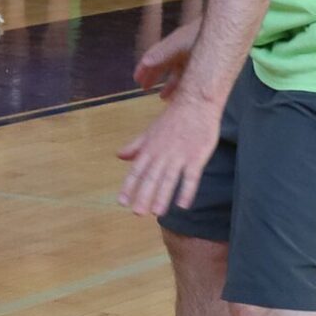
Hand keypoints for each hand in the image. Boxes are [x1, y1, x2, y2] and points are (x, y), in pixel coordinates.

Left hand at [117, 92, 222, 216]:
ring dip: (163, 196)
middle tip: (137, 213)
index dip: (129, 186)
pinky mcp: (196, 156)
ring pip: (169, 179)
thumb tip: (119, 155)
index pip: (137, 170)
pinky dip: (187, 191)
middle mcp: (162, 153)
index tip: (122, 202)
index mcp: (150, 148)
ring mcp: (179, 155)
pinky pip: (191, 176)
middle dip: (144, 195)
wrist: (196, 102)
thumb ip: (136, 146)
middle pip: (151, 177)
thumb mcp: (150, 131)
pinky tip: (183, 205)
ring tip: (157, 213)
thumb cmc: (174, 118)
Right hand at [133, 21, 199, 99]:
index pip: (153, 56)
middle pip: (163, 65)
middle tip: (145, 88)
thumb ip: (163, 53)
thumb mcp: (180, 44)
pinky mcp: (204, 62)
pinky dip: (183, 85)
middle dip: (154, 76)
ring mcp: (192, 56)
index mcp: (172, 44)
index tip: (136, 79)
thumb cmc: (201, 34)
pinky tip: (183, 94)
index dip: (144, 68)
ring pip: (177, 72)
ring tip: (164, 97)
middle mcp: (180, 50)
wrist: (226, 26)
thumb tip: (146, 62)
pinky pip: (189, 76)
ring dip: (169, 84)